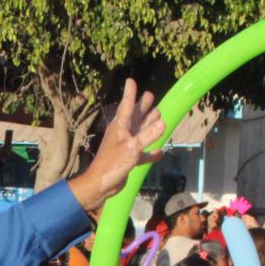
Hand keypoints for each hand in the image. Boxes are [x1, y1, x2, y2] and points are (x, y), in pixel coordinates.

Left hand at [68, 80, 165, 214]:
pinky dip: (151, 152)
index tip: (130, 80)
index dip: (130, 93)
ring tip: (158, 115)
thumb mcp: (132, 148)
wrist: (101, 185)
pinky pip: (143, 153)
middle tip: (150, 95)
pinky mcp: (129, 159)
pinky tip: (160, 152)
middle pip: (136, 116)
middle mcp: (123, 133)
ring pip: (140, 132)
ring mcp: (126, 145)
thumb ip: (148, 135)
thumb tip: (163, 123)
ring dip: (149, 125)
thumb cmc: (113, 163)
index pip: (127, 105)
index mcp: (120, 126)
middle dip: (143, 106)